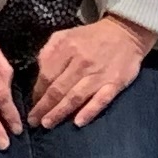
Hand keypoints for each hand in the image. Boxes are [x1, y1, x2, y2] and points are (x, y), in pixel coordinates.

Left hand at [27, 13, 151, 128]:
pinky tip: (78, 122)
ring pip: (75, 97)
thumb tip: (39, 70)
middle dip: (44, 107)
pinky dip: (89, 111)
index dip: (37, 91)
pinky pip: (101, 100)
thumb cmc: (92, 37)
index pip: (48, 75)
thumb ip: (50, 50)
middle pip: (59, 89)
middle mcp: (81, 63)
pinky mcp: (115, 84)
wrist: (126, 33)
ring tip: (48, 124)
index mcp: (68, 48)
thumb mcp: (66, 34)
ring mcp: (99, 75)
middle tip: (33, 121)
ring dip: (60, 112)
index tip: (32, 104)